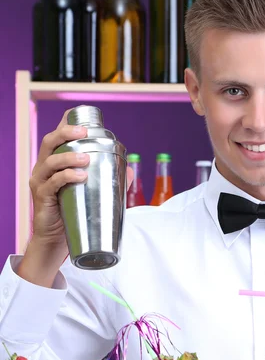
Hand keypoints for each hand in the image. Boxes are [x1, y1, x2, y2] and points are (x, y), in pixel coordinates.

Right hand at [18, 110, 133, 286]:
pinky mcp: (42, 197)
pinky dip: (66, 177)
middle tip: (84, 132)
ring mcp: (41, 182)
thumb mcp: (89, 193)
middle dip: (66, 133)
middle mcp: (44, 168)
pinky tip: (80, 176)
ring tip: (86, 158)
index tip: (83, 118)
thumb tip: (128, 171)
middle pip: (50, 141)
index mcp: (54, 162)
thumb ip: (108, 181)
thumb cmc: (71, 214)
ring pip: (50, 160)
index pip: (57, 136)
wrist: (55, 241)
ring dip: (69, 156)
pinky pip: (52, 183)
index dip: (66, 123)